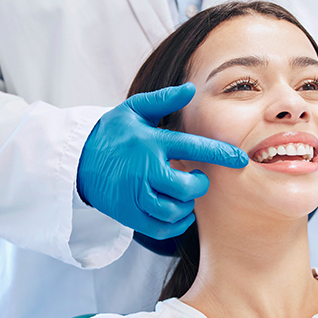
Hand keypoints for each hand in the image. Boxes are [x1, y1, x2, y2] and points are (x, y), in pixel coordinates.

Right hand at [76, 83, 247, 239]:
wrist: (76, 160)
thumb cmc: (112, 133)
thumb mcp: (133, 110)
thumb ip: (163, 100)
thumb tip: (191, 89)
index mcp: (151, 142)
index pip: (193, 147)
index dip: (220, 154)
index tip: (241, 159)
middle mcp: (144, 170)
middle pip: (186, 187)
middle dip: (199, 184)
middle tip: (197, 178)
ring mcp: (134, 195)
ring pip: (174, 210)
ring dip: (187, 205)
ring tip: (185, 194)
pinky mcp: (128, 214)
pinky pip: (160, 228)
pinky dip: (176, 224)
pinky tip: (179, 212)